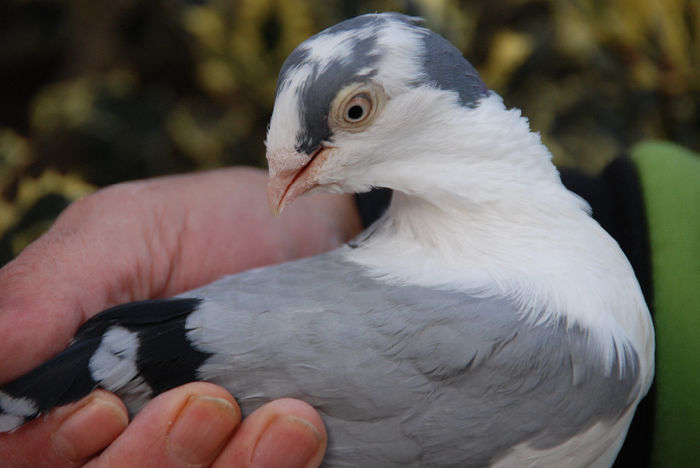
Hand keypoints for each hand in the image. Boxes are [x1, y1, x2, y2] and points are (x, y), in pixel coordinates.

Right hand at [0, 167, 361, 465]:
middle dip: (154, 458)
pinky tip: (302, 432)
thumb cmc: (206, 224)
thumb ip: (45, 291)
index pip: (26, 449)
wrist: (301, 226)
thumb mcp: (121, 234)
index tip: (106, 409)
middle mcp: (121, 430)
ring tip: (285, 418)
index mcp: (64, 383)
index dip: (52, 448)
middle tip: (209, 402)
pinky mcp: (255, 455)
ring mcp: (193, 450)